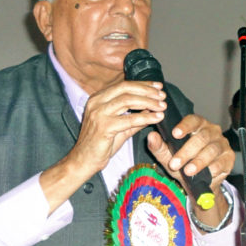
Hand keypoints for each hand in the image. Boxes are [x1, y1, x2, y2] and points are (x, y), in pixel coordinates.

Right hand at [40, 80, 166, 212]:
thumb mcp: (120, 128)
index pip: (123, 85)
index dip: (142, 85)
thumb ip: (134, 118)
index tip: (158, 87)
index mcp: (98, 99)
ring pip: (128, 100)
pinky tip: (156, 118)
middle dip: (147, 91)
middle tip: (162, 96)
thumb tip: (151, 110)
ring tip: (162, 106)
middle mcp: (96, 102)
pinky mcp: (103, 127)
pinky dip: (145, 117)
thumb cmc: (100, 145)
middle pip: (125, 88)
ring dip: (148, 102)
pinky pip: (129, 119)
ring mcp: (98, 113)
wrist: (83, 161)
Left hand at [146, 114, 233, 190]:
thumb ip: (159, 146)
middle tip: (174, 164)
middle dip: (186, 151)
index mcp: (197, 125)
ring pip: (211, 150)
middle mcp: (212, 131)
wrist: (197, 183)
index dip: (184, 126)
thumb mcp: (167, 156)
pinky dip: (212, 169)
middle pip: (201, 137)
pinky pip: (221, 162)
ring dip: (199, 161)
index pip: (192, 120)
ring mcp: (222, 144)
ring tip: (187, 171)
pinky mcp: (229, 158)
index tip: (175, 134)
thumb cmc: (182, 163)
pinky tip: (205, 174)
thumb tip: (151, 136)